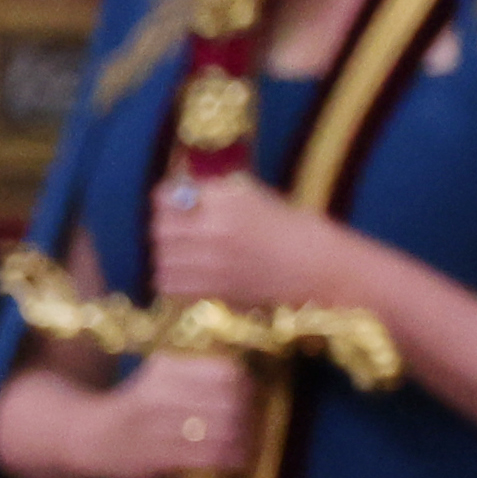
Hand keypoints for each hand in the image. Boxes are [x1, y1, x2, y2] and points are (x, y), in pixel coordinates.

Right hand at [107, 346, 260, 477]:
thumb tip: (250, 382)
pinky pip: (209, 456)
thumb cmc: (133, 408)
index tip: (252, 397)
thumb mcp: (158, 377)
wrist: (86, 437)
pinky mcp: (156, 457)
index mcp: (166, 369)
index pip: (227, 372)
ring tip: (250, 445)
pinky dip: (231, 459)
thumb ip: (196, 375)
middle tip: (256, 425)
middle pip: (230, 402)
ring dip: (246, 441)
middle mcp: (161, 394)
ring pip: (224, 430)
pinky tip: (238, 461)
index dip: (248, 386)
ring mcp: (157, 427)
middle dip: (251, 416)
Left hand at [147, 171, 372, 322]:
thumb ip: (217, 193)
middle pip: (159, 228)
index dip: (166, 198)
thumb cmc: (292, 229)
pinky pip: (169, 283)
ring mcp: (210, 263)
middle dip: (165, 226)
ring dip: (167, 254)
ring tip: (186, 252)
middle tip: (178, 228)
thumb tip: (181, 187)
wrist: (317, 268)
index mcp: (227, 200)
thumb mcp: (256, 197)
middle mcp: (214, 229)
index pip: (169, 195)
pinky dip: (173, 278)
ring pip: (161, 257)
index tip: (170, 200)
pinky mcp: (210, 290)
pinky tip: (190, 273)